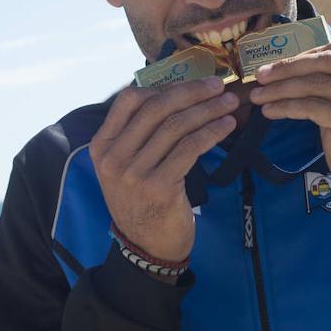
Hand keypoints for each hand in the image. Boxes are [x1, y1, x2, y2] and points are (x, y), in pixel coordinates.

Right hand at [89, 77, 238, 262]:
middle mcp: (114, 157)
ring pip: (176, 126)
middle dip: (192, 92)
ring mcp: (134, 173)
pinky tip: (226, 126)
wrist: (145, 246)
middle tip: (218, 86)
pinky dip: (212, 132)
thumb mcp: (126, 166)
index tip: (191, 83)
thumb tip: (175, 95)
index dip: (164, 86)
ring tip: (229, 104)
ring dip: (208, 110)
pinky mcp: (159, 187)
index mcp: (102, 145)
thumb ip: (138, 135)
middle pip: (157, 108)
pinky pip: (190, 148)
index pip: (129, 100)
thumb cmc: (141, 201)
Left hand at [249, 28, 330, 223]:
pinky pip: (314, 106)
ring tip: (258, 95)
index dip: (314, 48)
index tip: (287, 62)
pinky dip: (286, 106)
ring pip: (318, 83)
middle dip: (289, 66)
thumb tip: (294, 68)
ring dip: (281, 87)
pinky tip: (270, 111)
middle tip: (261, 75)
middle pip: (329, 59)